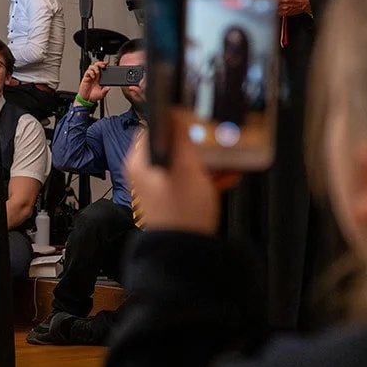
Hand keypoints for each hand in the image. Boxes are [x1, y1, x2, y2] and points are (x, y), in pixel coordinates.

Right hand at [78, 61, 109, 102]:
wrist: (86, 99)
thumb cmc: (93, 96)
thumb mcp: (102, 94)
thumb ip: (105, 91)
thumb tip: (109, 87)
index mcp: (100, 79)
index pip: (102, 69)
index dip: (104, 65)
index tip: (107, 64)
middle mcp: (95, 76)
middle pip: (97, 65)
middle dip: (100, 63)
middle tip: (103, 66)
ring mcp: (90, 76)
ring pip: (92, 67)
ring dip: (95, 68)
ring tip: (97, 72)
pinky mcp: (86, 77)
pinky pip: (88, 71)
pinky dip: (90, 72)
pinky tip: (92, 76)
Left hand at [123, 112, 239, 234]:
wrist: (186, 251)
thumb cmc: (181, 214)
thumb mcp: (187, 168)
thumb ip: (182, 138)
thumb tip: (177, 114)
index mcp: (140, 161)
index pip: (155, 126)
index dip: (177, 120)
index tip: (194, 119)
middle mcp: (146, 172)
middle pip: (174, 144)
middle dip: (199, 142)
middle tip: (215, 140)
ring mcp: (160, 185)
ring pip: (186, 161)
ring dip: (208, 159)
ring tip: (227, 159)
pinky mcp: (174, 197)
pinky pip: (192, 178)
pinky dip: (208, 175)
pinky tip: (227, 174)